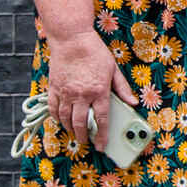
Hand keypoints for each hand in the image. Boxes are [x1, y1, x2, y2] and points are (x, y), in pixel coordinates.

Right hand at [44, 30, 136, 150]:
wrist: (72, 40)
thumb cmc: (95, 53)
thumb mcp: (113, 69)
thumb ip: (122, 88)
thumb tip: (132, 102)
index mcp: (99, 91)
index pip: (101, 119)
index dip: (102, 135)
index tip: (101, 146)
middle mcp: (82, 95)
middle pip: (81, 123)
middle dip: (84, 136)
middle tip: (87, 141)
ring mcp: (66, 93)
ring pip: (66, 119)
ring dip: (70, 129)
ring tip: (76, 133)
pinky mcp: (54, 89)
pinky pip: (54, 110)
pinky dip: (57, 118)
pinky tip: (62, 121)